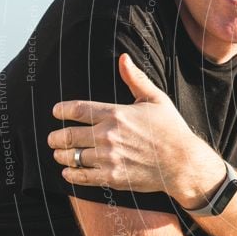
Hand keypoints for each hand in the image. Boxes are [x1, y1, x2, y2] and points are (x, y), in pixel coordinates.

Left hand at [47, 53, 223, 207]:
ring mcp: (109, 158)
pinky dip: (70, 174)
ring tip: (60, 154)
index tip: (56, 112)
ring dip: (61, 155)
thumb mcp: (156, 99)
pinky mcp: (112, 177)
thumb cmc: (171, 129)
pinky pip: (81, 177)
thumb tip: (123, 58)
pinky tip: (69, 172)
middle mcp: (108, 135)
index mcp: (116, 114)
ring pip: (71, 157)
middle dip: (56, 137)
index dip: (61, 110)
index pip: (76, 110)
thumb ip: (135, 79)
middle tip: (53, 138)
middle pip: (67, 135)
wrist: (183, 163)